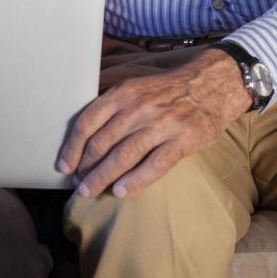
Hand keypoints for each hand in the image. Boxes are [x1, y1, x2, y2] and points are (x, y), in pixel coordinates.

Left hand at [58, 49, 250, 198]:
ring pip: (123, 156)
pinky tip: (121, 192)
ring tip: (91, 191)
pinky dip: (135, 181)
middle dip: (86, 168)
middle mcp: (139, 107)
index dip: (72, 148)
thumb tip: (84, 134)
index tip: (64, 166)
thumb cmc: (168, 91)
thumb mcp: (137, 87)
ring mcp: (161, 125)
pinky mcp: (182, 141)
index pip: (87, 122)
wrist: (212, 85)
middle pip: (102, 143)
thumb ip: (113, 106)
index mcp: (124, 93)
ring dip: (103, 178)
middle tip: (78, 184)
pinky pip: (154, 166)